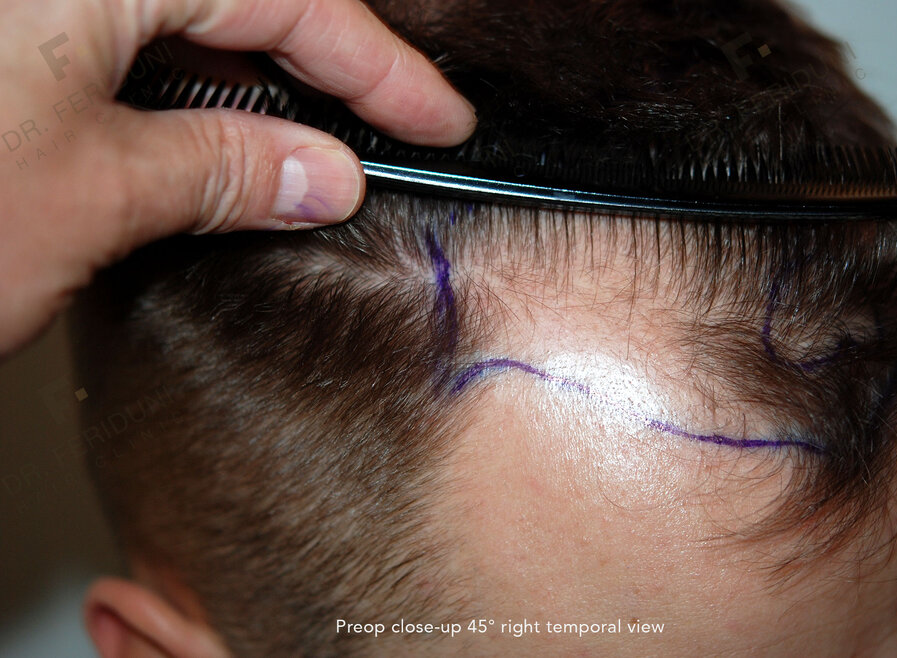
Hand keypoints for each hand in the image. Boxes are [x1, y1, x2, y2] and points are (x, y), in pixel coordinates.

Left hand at [0, 0, 476, 355]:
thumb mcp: (94, 192)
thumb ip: (220, 168)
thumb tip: (323, 175)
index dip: (380, 67)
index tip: (438, 120)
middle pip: (241, 0)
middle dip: (326, 65)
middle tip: (393, 125)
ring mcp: (27, 13)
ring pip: (181, 21)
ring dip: (253, 79)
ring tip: (315, 145)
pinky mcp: (7, 51)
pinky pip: (120, 42)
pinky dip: (180, 88)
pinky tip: (211, 139)